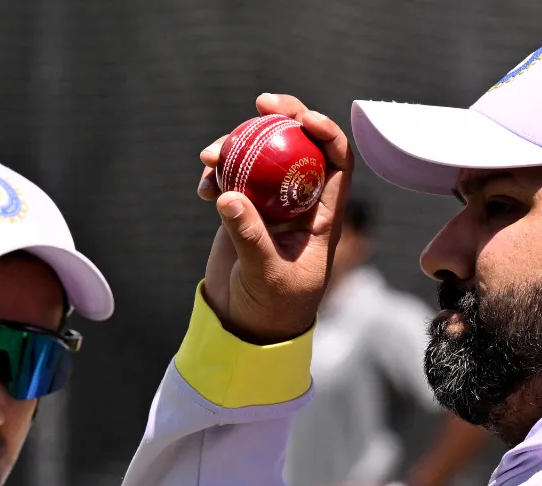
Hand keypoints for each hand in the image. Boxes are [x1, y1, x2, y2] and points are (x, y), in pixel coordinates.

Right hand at [197, 93, 353, 343]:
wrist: (247, 326)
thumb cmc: (273, 308)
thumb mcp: (266, 275)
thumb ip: (249, 236)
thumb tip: (229, 196)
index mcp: (324, 215)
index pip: (338, 163)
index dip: (327, 133)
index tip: (302, 118)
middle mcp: (301, 203)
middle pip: (300, 145)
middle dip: (283, 118)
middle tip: (261, 102)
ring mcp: (271, 204)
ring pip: (261, 157)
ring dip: (238, 146)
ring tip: (210, 156)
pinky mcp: (244, 210)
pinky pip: (233, 178)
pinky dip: (218, 174)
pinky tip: (204, 186)